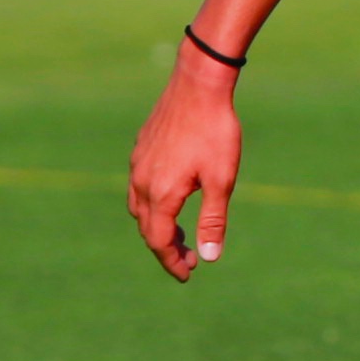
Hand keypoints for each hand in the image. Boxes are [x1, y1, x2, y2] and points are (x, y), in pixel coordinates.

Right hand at [125, 45, 243, 279]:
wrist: (198, 85)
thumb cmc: (215, 132)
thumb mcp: (221, 180)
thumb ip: (213, 220)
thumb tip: (209, 257)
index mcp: (162, 194)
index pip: (158, 241)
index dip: (171, 262)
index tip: (188, 275)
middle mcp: (142, 182)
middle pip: (147, 228)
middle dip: (165, 247)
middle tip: (189, 259)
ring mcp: (138, 164)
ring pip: (139, 207)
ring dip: (156, 226)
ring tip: (178, 234)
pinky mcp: (141, 149)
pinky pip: (138, 186)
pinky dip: (151, 203)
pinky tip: (169, 198)